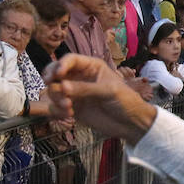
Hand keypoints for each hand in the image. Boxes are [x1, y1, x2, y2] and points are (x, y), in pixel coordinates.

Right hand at [43, 54, 157, 143]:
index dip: (61, 65)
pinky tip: (68, 114)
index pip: (70, 60)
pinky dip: (57, 110)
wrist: (131, 124)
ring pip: (53, 90)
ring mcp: (75, 93)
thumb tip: (62, 86)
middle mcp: (80, 77)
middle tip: (52, 86)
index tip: (57, 75)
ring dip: (56, 98)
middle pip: (55, 73)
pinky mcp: (72, 108)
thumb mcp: (109, 91)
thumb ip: (85, 88)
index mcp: (91, 67)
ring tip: (68, 106)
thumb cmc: (126, 101)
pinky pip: (55, 106)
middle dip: (52, 79)